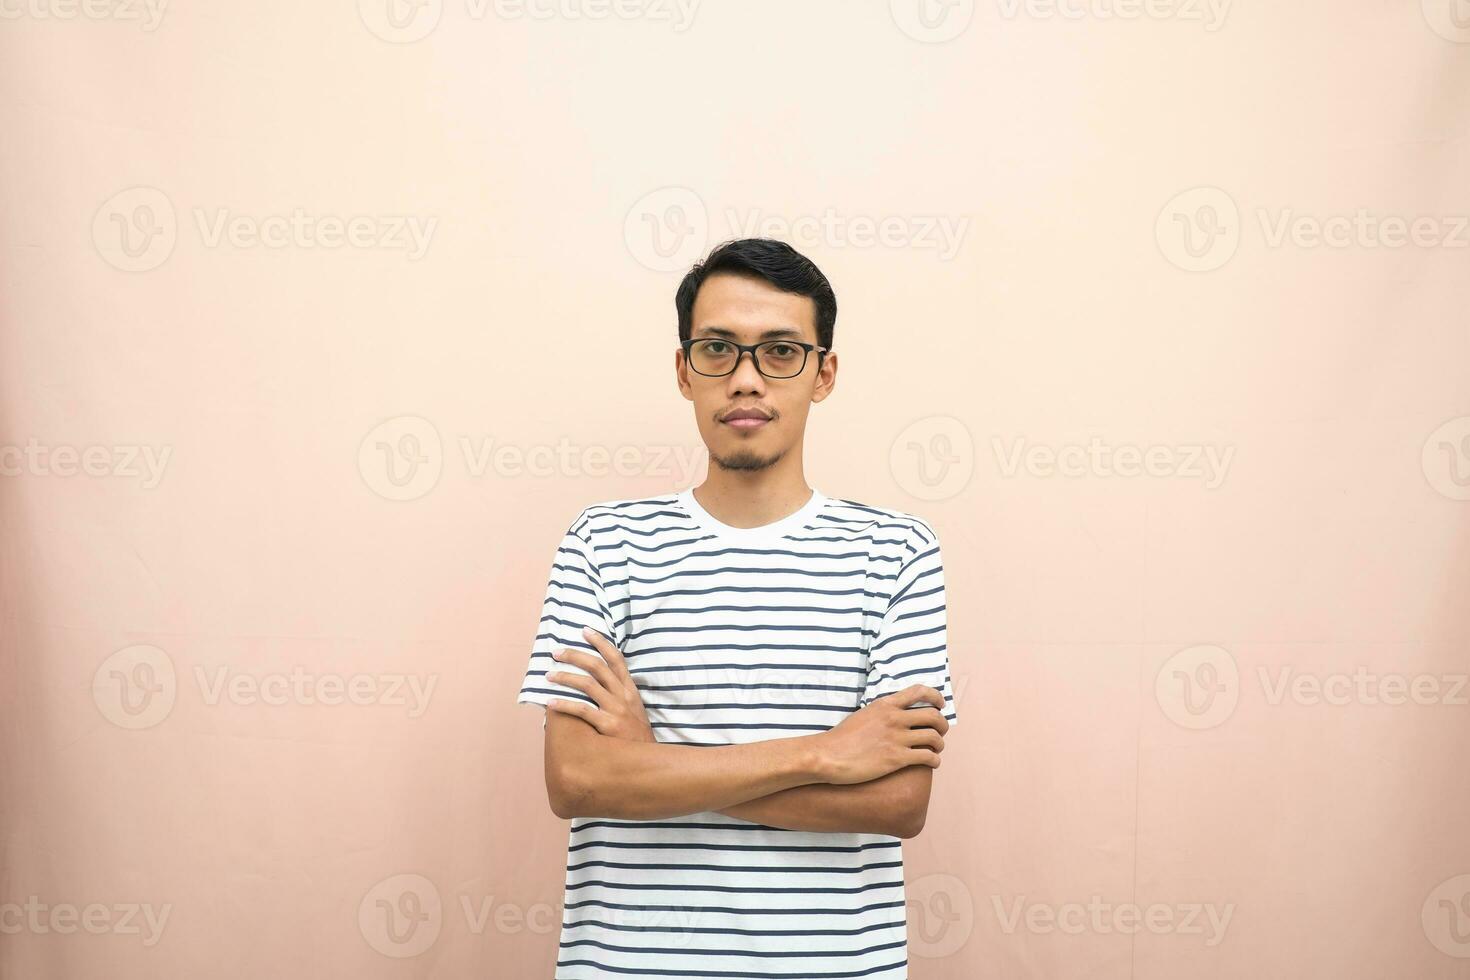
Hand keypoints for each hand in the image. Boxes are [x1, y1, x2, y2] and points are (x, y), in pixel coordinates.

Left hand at [545, 626, 655, 742]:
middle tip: (556, 652)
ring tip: (548, 675)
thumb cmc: (636, 735)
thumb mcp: (635, 709)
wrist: (649, 759)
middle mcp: (623, 696)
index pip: (615, 658)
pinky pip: (582, 710)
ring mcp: (616, 710)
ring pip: (587, 684)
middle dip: (574, 656)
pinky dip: (565, 704)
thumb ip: (620, 694)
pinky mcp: (608, 725)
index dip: (600, 642)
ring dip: (565, 677)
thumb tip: (598, 681)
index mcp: (630, 689)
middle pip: (597, 666)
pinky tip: (551, 703)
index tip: (585, 630)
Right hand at [814, 684, 948, 783]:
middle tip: (940, 732)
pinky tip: (932, 763)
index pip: (919, 691)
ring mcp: (896, 739)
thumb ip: (882, 712)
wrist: (828, 756)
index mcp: (885, 705)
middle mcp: (894, 719)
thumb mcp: (863, 714)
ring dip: (940, 744)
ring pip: (934, 738)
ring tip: (936, 750)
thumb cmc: (842, 738)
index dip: (936, 696)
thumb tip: (895, 714)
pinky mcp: (896, 759)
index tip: (941, 704)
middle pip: (933, 716)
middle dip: (943, 725)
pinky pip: (928, 757)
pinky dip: (935, 760)